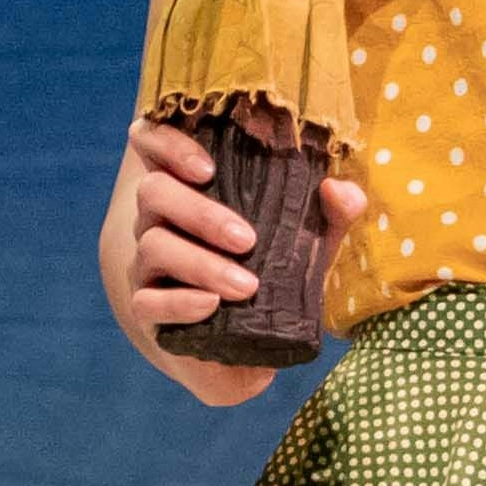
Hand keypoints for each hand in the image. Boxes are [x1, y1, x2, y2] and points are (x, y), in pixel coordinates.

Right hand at [105, 118, 354, 397]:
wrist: (253, 342)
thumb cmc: (275, 271)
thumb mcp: (308, 242)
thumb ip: (329, 214)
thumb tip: (339, 190)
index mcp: (189, 185)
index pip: (153, 143)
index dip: (168, 143)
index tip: (207, 168)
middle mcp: (159, 216)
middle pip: (154, 192)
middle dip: (200, 213)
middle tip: (246, 240)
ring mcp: (147, 260)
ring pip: (152, 245)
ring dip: (200, 263)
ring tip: (246, 285)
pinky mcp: (146, 305)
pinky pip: (147, 301)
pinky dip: (178, 303)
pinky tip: (210, 306)